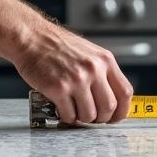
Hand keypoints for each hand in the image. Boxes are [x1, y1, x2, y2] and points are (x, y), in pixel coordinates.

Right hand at [0, 0, 132, 123]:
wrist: (31, 37)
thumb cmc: (56, 45)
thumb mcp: (88, 52)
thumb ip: (101, 72)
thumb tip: (110, 98)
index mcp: (104, 60)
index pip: (125, 93)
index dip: (121, 111)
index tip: (114, 118)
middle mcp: (93, 69)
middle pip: (109, 107)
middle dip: (101, 119)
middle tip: (92, 118)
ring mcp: (76, 79)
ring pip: (89, 115)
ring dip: (82, 119)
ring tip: (74, 111)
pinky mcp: (58, 88)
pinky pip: (69, 115)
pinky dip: (66, 118)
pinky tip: (61, 109)